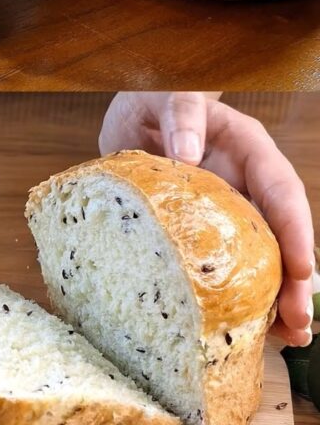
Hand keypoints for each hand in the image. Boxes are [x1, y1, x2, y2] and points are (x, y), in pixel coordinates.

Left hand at [100, 92, 314, 346]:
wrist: (132, 113)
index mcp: (247, 148)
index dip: (294, 228)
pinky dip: (232, 290)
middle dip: (293, 278)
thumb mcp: (168, 96)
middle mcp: (245, 182)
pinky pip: (223, 260)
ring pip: (259, 254)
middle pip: (279, 232)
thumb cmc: (154, 97)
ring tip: (284, 338)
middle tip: (298, 323)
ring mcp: (226, 207)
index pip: (280, 187)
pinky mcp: (201, 228)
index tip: (302, 267)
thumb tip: (188, 151)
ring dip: (271, 295)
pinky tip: (239, 323)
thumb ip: (181, 114)